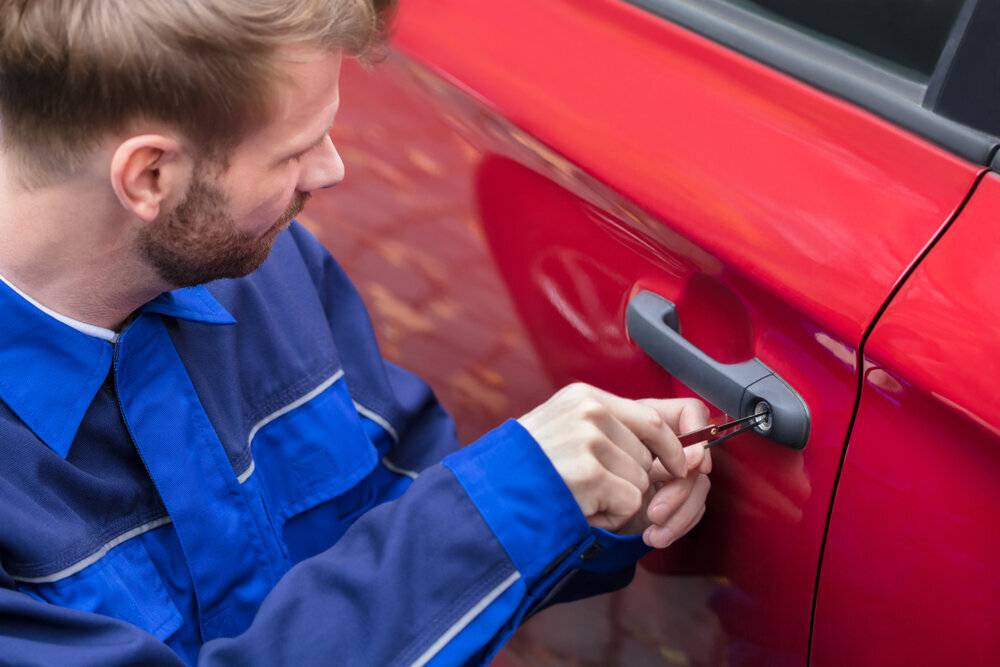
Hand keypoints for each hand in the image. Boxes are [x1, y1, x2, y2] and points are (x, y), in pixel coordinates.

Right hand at [516, 383, 710, 548]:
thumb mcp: (564, 431)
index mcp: (584, 397)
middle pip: (648, 456)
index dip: (673, 448)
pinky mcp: (589, 474)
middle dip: (632, 481)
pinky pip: (629, 503)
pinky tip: (580, 509)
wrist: (487, 496)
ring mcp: (588, 441)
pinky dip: (610, 517)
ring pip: (641, 481)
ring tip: (578, 496)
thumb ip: (612, 433)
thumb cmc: (526, 470)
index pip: (653, 418)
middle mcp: (589, 412)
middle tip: (592, 490)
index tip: (678, 467)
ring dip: (617, 501)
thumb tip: (680, 454)